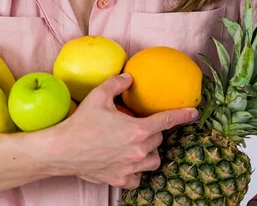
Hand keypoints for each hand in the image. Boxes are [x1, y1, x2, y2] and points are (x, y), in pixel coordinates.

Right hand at [49, 74, 198, 188]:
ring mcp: (131, 167)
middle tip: (137, 125)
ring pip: (153, 160)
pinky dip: (137, 171)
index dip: (183, 115)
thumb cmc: (81, 123)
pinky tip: (128, 163)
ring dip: (149, 152)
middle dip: (152, 131)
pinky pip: (139, 178)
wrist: (62, 150)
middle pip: (158, 139)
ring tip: (137, 145)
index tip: (194, 113)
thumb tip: (129, 77)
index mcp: (138, 129)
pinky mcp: (121, 180)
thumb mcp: (99, 96)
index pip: (168, 121)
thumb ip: (117, 83)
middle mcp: (138, 150)